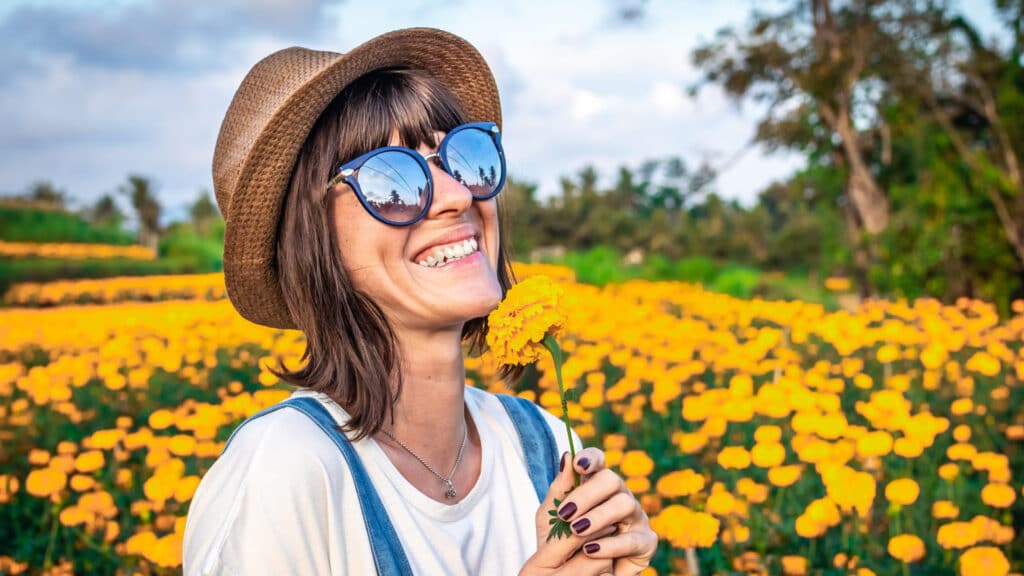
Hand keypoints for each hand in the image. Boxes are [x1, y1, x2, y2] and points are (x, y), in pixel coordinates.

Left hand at [520, 448, 657, 575]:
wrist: (573, 575)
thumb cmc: (563, 543)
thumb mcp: (552, 517)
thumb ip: (559, 489)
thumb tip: (566, 456)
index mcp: (596, 486)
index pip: (598, 462)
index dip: (591, 458)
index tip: (578, 465)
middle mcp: (619, 496)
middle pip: (611, 479)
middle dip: (587, 494)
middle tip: (565, 513)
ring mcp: (635, 517)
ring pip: (624, 504)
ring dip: (598, 517)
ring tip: (576, 530)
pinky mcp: (646, 542)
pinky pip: (632, 539)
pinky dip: (610, 545)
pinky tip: (590, 551)